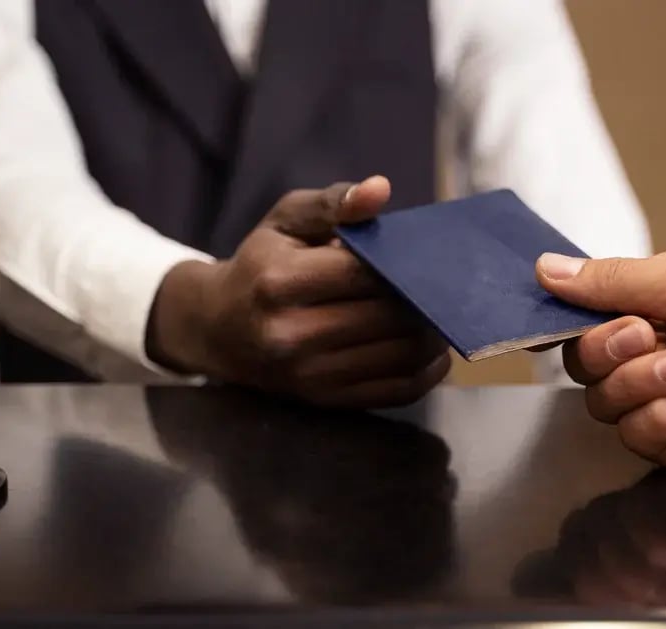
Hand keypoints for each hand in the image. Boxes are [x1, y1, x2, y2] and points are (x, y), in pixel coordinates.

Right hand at [148, 176, 450, 406]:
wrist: (219, 330)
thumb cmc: (261, 265)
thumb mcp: (286, 221)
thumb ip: (333, 203)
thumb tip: (380, 189)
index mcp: (279, 282)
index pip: (365, 273)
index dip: (406, 263)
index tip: (428, 255)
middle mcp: (292, 335)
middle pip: (390, 317)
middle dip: (427, 299)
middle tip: (446, 285)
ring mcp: (310, 376)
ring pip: (402, 356)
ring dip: (433, 335)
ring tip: (439, 313)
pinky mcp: (327, 402)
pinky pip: (398, 391)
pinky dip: (427, 370)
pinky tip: (431, 348)